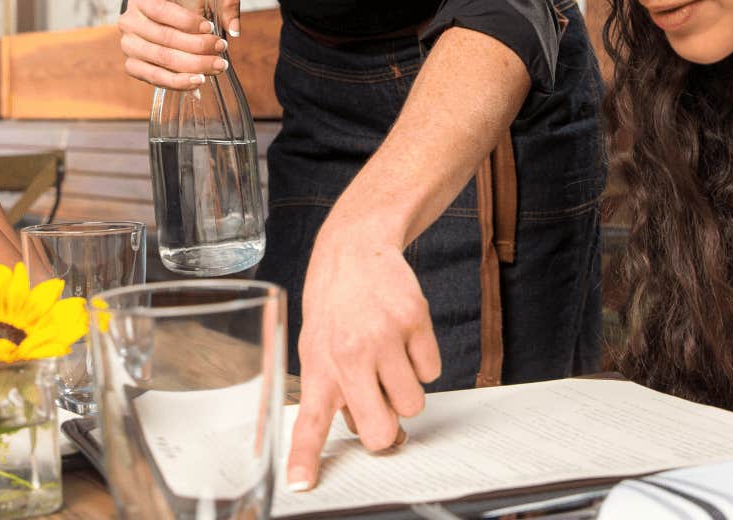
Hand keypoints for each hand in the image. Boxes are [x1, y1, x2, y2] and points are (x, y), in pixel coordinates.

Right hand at [117, 0, 239, 89]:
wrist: (169, 23)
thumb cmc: (187, 6)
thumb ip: (225, 3)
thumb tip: (234, 29)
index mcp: (140, 0)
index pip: (162, 10)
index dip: (187, 21)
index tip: (211, 27)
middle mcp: (128, 23)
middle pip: (164, 38)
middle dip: (197, 46)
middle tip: (221, 48)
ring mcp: (128, 47)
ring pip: (162, 59)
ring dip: (193, 65)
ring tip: (217, 66)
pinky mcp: (132, 67)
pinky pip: (155, 78)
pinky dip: (178, 82)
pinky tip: (198, 81)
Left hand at [284, 218, 439, 490]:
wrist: (354, 249)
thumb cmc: (335, 307)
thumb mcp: (318, 348)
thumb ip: (339, 392)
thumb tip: (376, 435)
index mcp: (319, 368)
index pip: (308, 422)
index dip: (305, 457)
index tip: (299, 484)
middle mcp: (348, 355)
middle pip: (382, 431)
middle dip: (389, 429)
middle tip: (381, 402)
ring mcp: (383, 337)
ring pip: (414, 404)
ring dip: (406, 390)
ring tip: (388, 356)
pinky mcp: (414, 320)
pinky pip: (433, 371)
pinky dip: (423, 361)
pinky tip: (402, 335)